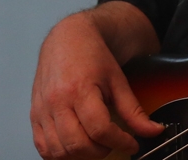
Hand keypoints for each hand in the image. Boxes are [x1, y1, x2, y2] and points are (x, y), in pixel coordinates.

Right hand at [30, 3, 162, 159]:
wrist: (68, 39)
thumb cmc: (92, 56)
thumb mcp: (118, 80)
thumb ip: (134, 110)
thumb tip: (153, 131)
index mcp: (80, 90)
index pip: (100, 129)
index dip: (120, 142)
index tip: (132, 144)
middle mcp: (57, 102)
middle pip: (78, 144)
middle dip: (101, 151)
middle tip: (113, 143)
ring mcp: (42, 110)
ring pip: (58, 151)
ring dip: (80, 156)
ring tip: (95, 145)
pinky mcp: (34, 115)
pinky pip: (42, 147)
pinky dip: (59, 154)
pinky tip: (75, 147)